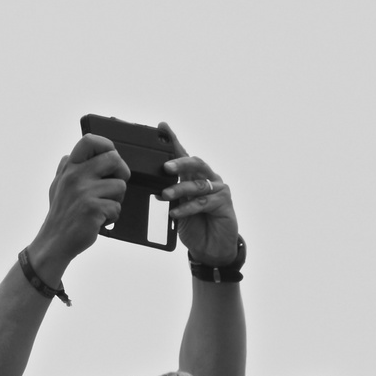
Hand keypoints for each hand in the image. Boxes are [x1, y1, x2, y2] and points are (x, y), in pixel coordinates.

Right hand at [29, 133, 130, 275]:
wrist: (55, 242)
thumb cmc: (60, 215)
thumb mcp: (57, 186)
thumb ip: (65, 169)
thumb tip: (69, 154)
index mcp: (69, 168)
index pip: (89, 141)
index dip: (106, 145)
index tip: (110, 157)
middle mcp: (75, 176)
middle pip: (114, 159)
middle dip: (121, 173)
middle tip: (113, 188)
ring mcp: (84, 192)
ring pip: (120, 185)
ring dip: (116, 200)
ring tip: (101, 208)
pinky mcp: (93, 208)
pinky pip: (117, 207)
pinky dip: (112, 217)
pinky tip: (99, 220)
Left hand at [159, 122, 239, 264]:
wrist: (210, 249)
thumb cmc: (193, 226)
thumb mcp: (176, 207)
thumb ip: (169, 193)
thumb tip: (150, 183)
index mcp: (193, 176)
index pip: (182, 154)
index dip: (173, 140)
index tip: (162, 126)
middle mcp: (207, 179)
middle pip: (194, 163)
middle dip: (179, 162)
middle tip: (165, 168)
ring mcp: (217, 189)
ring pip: (198, 183)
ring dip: (179, 189)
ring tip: (164, 196)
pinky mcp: (224, 203)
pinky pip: (203, 202)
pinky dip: (187, 207)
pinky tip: (175, 212)